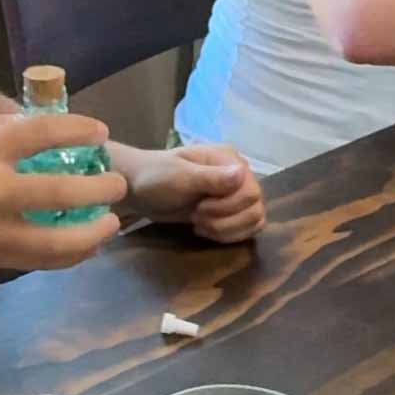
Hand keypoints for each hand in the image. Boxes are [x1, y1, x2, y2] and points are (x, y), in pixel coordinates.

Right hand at [0, 112, 126, 274]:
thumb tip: (36, 129)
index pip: (43, 134)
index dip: (79, 131)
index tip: (100, 133)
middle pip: (63, 192)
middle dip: (99, 189)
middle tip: (116, 184)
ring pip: (58, 242)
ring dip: (93, 233)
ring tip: (110, 223)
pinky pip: (39, 261)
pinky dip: (68, 255)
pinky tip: (82, 246)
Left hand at [125, 143, 264, 243]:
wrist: (139, 189)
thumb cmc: (156, 177)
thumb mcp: (179, 176)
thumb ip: (211, 177)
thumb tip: (242, 173)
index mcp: (229, 159)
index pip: (251, 190)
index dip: (228, 206)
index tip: (200, 206)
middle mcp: (238, 175)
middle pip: (255, 207)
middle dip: (224, 218)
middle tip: (196, 216)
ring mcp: (235, 194)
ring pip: (255, 219)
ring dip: (226, 229)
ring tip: (199, 223)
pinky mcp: (229, 211)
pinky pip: (247, 228)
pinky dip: (228, 235)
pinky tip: (205, 230)